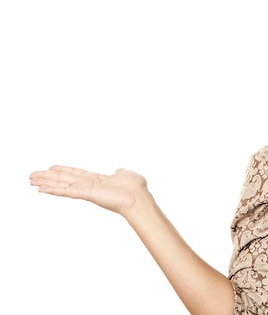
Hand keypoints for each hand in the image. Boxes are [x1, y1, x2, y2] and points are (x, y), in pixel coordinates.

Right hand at [30, 165, 148, 216]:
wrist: (138, 198)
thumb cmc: (136, 188)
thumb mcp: (127, 174)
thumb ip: (121, 172)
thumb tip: (119, 170)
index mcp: (97, 179)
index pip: (76, 173)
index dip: (63, 170)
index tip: (51, 167)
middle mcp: (88, 185)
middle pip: (64, 179)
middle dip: (48, 177)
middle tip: (32, 175)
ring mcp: (86, 190)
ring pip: (61, 184)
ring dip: (46, 182)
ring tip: (31, 180)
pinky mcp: (86, 194)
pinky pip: (66, 191)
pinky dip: (53, 190)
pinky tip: (41, 189)